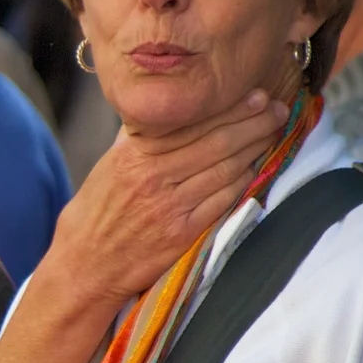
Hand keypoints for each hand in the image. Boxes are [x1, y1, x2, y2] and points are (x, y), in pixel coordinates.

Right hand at [44, 90, 288, 306]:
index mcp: (132, 156)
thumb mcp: (107, 167)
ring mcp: (169, 206)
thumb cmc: (95, 215)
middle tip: (278, 107)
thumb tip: (163, 111)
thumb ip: (137, 139)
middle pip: (214, 142)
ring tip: (274, 130)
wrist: (84, 267)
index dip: (227, 108)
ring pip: (223, 168)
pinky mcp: (182, 233)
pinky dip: (243, 181)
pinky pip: (222, 200)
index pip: (190, 123)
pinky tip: (257, 166)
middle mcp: (152, 178)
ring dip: (255, 147)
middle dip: (252, 121)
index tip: (254, 95)